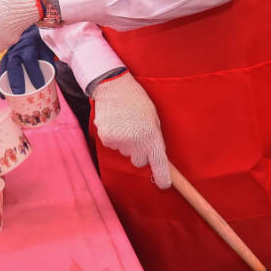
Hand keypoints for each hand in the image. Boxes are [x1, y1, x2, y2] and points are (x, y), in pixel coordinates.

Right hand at [0, 25, 55, 93]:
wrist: (29, 33)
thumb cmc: (40, 44)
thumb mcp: (47, 51)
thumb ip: (50, 65)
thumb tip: (50, 83)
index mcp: (29, 45)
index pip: (30, 60)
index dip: (34, 73)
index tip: (39, 87)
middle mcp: (16, 49)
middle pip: (13, 66)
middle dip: (16, 81)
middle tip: (19, 95)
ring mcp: (8, 54)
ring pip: (4, 69)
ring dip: (4, 83)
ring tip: (6, 97)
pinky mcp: (4, 59)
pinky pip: (1, 71)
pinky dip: (1, 83)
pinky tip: (2, 94)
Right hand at [93, 72, 170, 188]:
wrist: (112, 86)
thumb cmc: (137, 100)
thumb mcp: (153, 117)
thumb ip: (154, 137)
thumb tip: (153, 156)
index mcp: (151, 135)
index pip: (158, 163)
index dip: (162, 176)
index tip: (164, 184)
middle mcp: (135, 141)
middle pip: (139, 161)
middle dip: (140, 152)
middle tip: (138, 135)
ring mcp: (119, 141)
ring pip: (125, 152)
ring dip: (127, 143)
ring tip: (125, 124)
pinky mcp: (106, 138)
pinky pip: (113, 146)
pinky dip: (115, 138)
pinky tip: (115, 124)